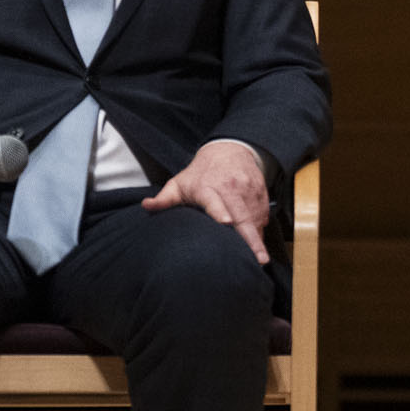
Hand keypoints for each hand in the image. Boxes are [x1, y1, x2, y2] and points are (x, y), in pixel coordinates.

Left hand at [142, 141, 272, 264]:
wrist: (229, 150)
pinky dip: (260, 228)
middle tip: (259, 260)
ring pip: (255, 218)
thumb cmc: (200, 173)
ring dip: (257, 238)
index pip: (213, 200)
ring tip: (258, 256)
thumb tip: (145, 205)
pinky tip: (256, 239)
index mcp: (207, 187)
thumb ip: (164, 198)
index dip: (219, 212)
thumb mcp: (179, 183)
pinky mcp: (262, 191)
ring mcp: (248, 188)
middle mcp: (231, 187)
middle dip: (252, 238)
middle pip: (243, 216)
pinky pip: (264, 214)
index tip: (226, 223)